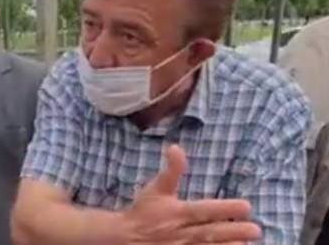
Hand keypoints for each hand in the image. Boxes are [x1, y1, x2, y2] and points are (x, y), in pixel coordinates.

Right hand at [122, 145, 261, 243]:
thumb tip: (176, 147)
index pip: (204, 210)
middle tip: (256, 229)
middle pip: (211, 232)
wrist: (125, 238)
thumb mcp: (156, 189)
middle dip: (234, 231)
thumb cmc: (144, 211)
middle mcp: (180, 231)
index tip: (246, 207)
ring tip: (246, 244)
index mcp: (176, 212)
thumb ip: (171, 170)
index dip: (225, 209)